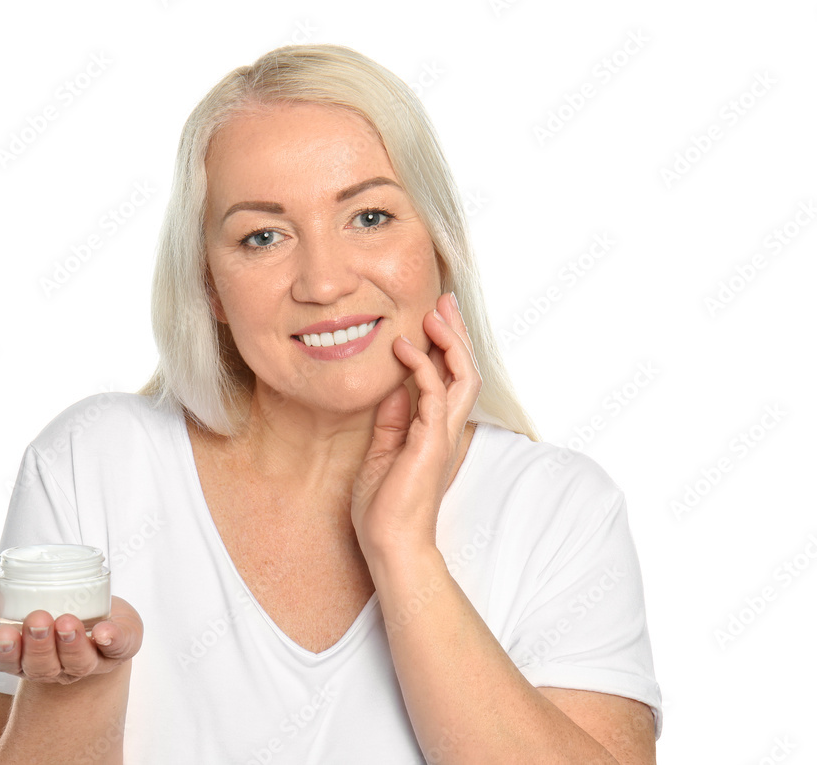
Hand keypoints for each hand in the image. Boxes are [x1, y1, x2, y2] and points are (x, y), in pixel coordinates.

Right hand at [0, 587, 142, 685]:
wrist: (97, 608)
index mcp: (22, 656)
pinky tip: (105, 633)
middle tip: (37, 620)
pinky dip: (113, 639)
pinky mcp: (118, 647)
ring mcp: (87, 660)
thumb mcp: (7, 598)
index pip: (6, 660)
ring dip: (71, 644)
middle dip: (38, 646)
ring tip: (67, 623)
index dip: (2, 649)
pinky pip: (119, 647)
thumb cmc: (45, 604)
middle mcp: (53, 666)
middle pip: (40, 667)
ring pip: (77, 663)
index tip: (1, 631)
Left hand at [351, 291, 481, 559]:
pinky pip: (434, 394)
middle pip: (465, 371)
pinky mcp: (432, 443)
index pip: (450, 379)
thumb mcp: (382, 454)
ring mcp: (443, 436)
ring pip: (463, 377)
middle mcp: (447, 430)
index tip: (434, 317)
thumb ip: (392, 422)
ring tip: (434, 313)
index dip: (445, 346)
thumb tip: (393, 392)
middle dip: (456, 333)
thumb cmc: (384, 509)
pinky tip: (404, 347)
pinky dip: (422, 366)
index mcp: (436, 432)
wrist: (389, 545)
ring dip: (450, 342)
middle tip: (444, 301)